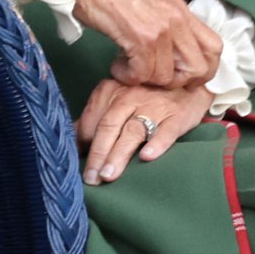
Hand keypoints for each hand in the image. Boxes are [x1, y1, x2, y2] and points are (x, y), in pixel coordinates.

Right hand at [72, 0, 221, 87]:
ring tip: (127, 66)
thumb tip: (174, 55)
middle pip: (198, 69)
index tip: (180, 74)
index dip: (203, 70)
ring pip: (167, 76)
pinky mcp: (139, 37)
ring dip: (144, 79)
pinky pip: (143, 74)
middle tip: (153, 74)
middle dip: (175, 81)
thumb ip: (167, 25)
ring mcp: (160, 28)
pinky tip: (117, 65)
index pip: (215, 48)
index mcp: (181, 10)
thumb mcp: (150, 4)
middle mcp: (176, 19)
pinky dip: (128, 77)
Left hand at [76, 77, 213, 184]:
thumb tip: (72, 139)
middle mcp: (128, 97)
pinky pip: (166, 131)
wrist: (182, 75)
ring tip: (108, 175)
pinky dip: (156, 144)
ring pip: (132, 131)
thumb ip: (95, 116)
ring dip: (118, 154)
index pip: (91, 119)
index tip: (76, 164)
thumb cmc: (144, 93)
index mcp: (109, 91)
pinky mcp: (176, 116)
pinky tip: (146, 157)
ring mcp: (153, 106)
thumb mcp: (117, 97)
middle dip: (97, 154)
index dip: (82, 142)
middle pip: (108, 126)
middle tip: (91, 178)